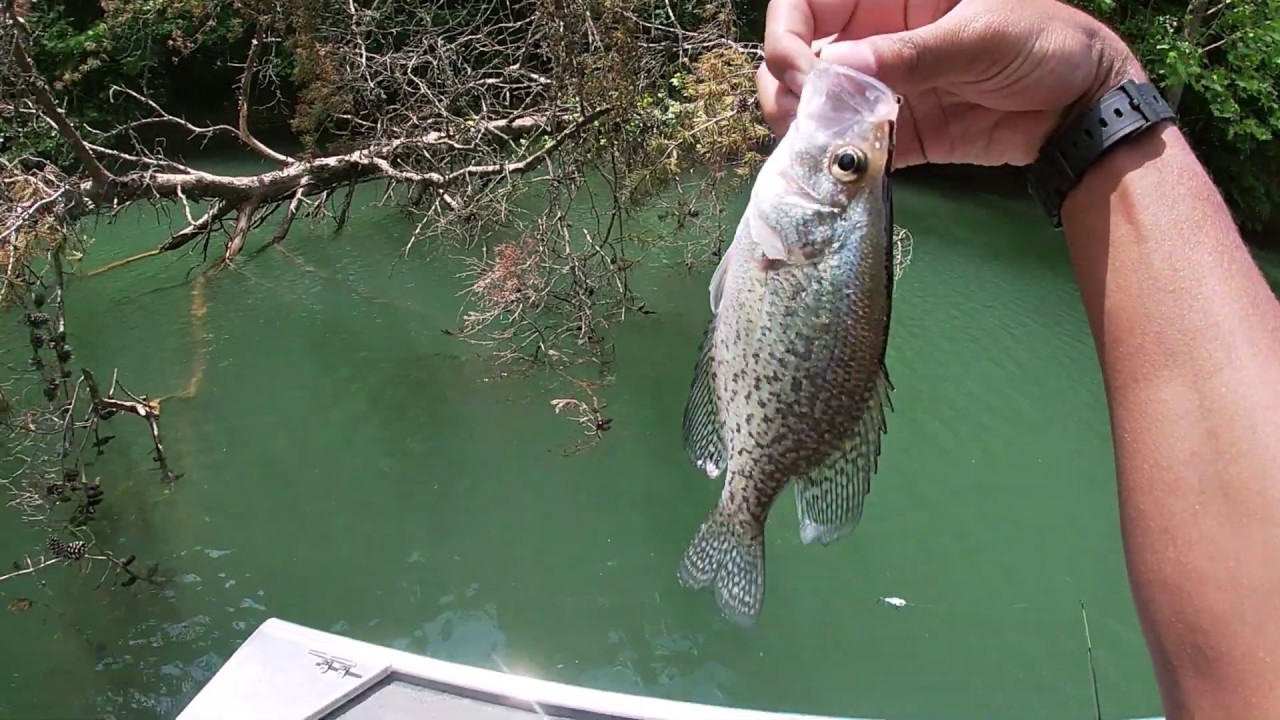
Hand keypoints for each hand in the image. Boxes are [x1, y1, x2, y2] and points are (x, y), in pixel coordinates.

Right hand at [759, 0, 1144, 167]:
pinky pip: (851, 146)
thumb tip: (836, 68)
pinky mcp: (897, 135)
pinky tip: (841, 170)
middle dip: (786, 85)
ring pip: (814, 104)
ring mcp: (883, 89)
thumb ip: (910, 54)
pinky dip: (837, 161)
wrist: (1085, 109)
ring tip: (817, 145)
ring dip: (803, 126)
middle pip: (799, 55)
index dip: (789, 31)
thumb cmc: (1045, 43)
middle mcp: (876, 37)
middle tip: (803, 117)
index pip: (810, 1)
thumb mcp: (979, 36)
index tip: (802, 69)